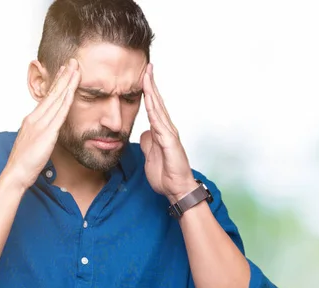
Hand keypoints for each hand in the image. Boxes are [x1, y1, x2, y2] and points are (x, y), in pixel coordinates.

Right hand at [4, 59, 80, 189]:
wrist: (16, 173)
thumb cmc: (24, 163)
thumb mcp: (33, 143)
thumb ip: (41, 133)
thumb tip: (48, 130)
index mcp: (32, 119)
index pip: (47, 98)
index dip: (57, 83)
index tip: (64, 71)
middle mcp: (35, 118)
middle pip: (52, 93)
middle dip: (63, 76)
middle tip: (72, 61)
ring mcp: (41, 124)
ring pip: (57, 99)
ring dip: (67, 83)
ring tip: (75, 69)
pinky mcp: (47, 133)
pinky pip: (59, 113)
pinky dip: (66, 100)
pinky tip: (73, 90)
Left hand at [140, 63, 196, 203]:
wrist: (177, 190)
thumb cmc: (166, 175)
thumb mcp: (151, 156)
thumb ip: (149, 143)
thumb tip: (145, 133)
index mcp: (160, 132)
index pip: (153, 107)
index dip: (147, 91)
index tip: (142, 76)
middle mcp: (166, 129)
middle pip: (157, 102)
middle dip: (151, 83)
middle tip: (146, 65)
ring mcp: (169, 134)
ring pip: (158, 108)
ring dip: (152, 91)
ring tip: (147, 74)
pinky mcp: (170, 142)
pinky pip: (160, 123)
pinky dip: (154, 110)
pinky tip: (149, 99)